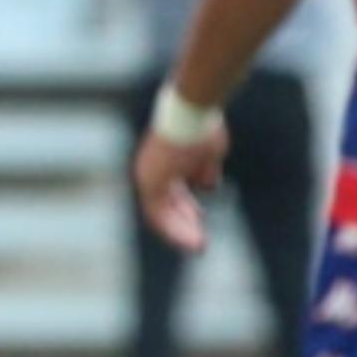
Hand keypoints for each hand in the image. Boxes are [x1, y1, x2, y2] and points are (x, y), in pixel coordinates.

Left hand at [131, 122, 231, 254]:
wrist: (193, 110)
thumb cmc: (203, 126)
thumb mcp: (208, 153)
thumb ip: (204, 171)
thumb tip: (207, 186)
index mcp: (162, 163)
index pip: (169, 193)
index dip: (184, 208)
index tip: (198, 218)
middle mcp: (150, 171)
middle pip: (165, 206)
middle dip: (184, 225)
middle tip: (201, 242)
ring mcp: (148, 177)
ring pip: (161, 215)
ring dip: (180, 232)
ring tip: (199, 246)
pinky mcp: (150, 183)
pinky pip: (159, 215)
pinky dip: (175, 229)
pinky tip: (192, 240)